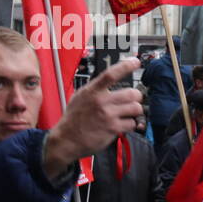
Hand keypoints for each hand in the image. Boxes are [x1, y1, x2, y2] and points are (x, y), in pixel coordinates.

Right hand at [43, 58, 142, 180]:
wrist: (67, 139)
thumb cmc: (73, 119)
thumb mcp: (80, 97)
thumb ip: (95, 88)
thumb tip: (110, 78)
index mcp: (92, 91)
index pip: (111, 74)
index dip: (126, 66)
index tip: (135, 62)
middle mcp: (101, 101)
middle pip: (131, 93)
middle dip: (136, 97)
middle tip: (133, 100)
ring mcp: (108, 115)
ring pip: (135, 108)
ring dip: (135, 110)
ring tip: (128, 113)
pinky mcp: (113, 129)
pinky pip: (132, 123)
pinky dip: (130, 124)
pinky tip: (123, 124)